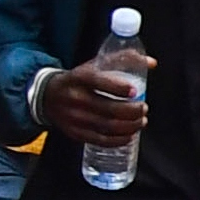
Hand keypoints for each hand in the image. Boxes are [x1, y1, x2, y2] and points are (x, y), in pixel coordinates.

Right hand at [33, 60, 147, 149]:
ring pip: (107, 126)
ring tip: (141, 121)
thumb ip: (124, 60)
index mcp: (79, 78)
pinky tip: (129, 135)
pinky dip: (118, 140)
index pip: (99, 82)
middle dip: (131, 111)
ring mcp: (74, 118)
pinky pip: (100, 140)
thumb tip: (152, 63)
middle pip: (108, 108)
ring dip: (129, 126)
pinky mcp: (75, 132)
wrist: (46, 96)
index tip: (135, 91)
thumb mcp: (94, 64)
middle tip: (143, 108)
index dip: (119, 88)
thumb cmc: (78, 79)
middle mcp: (76, 98)